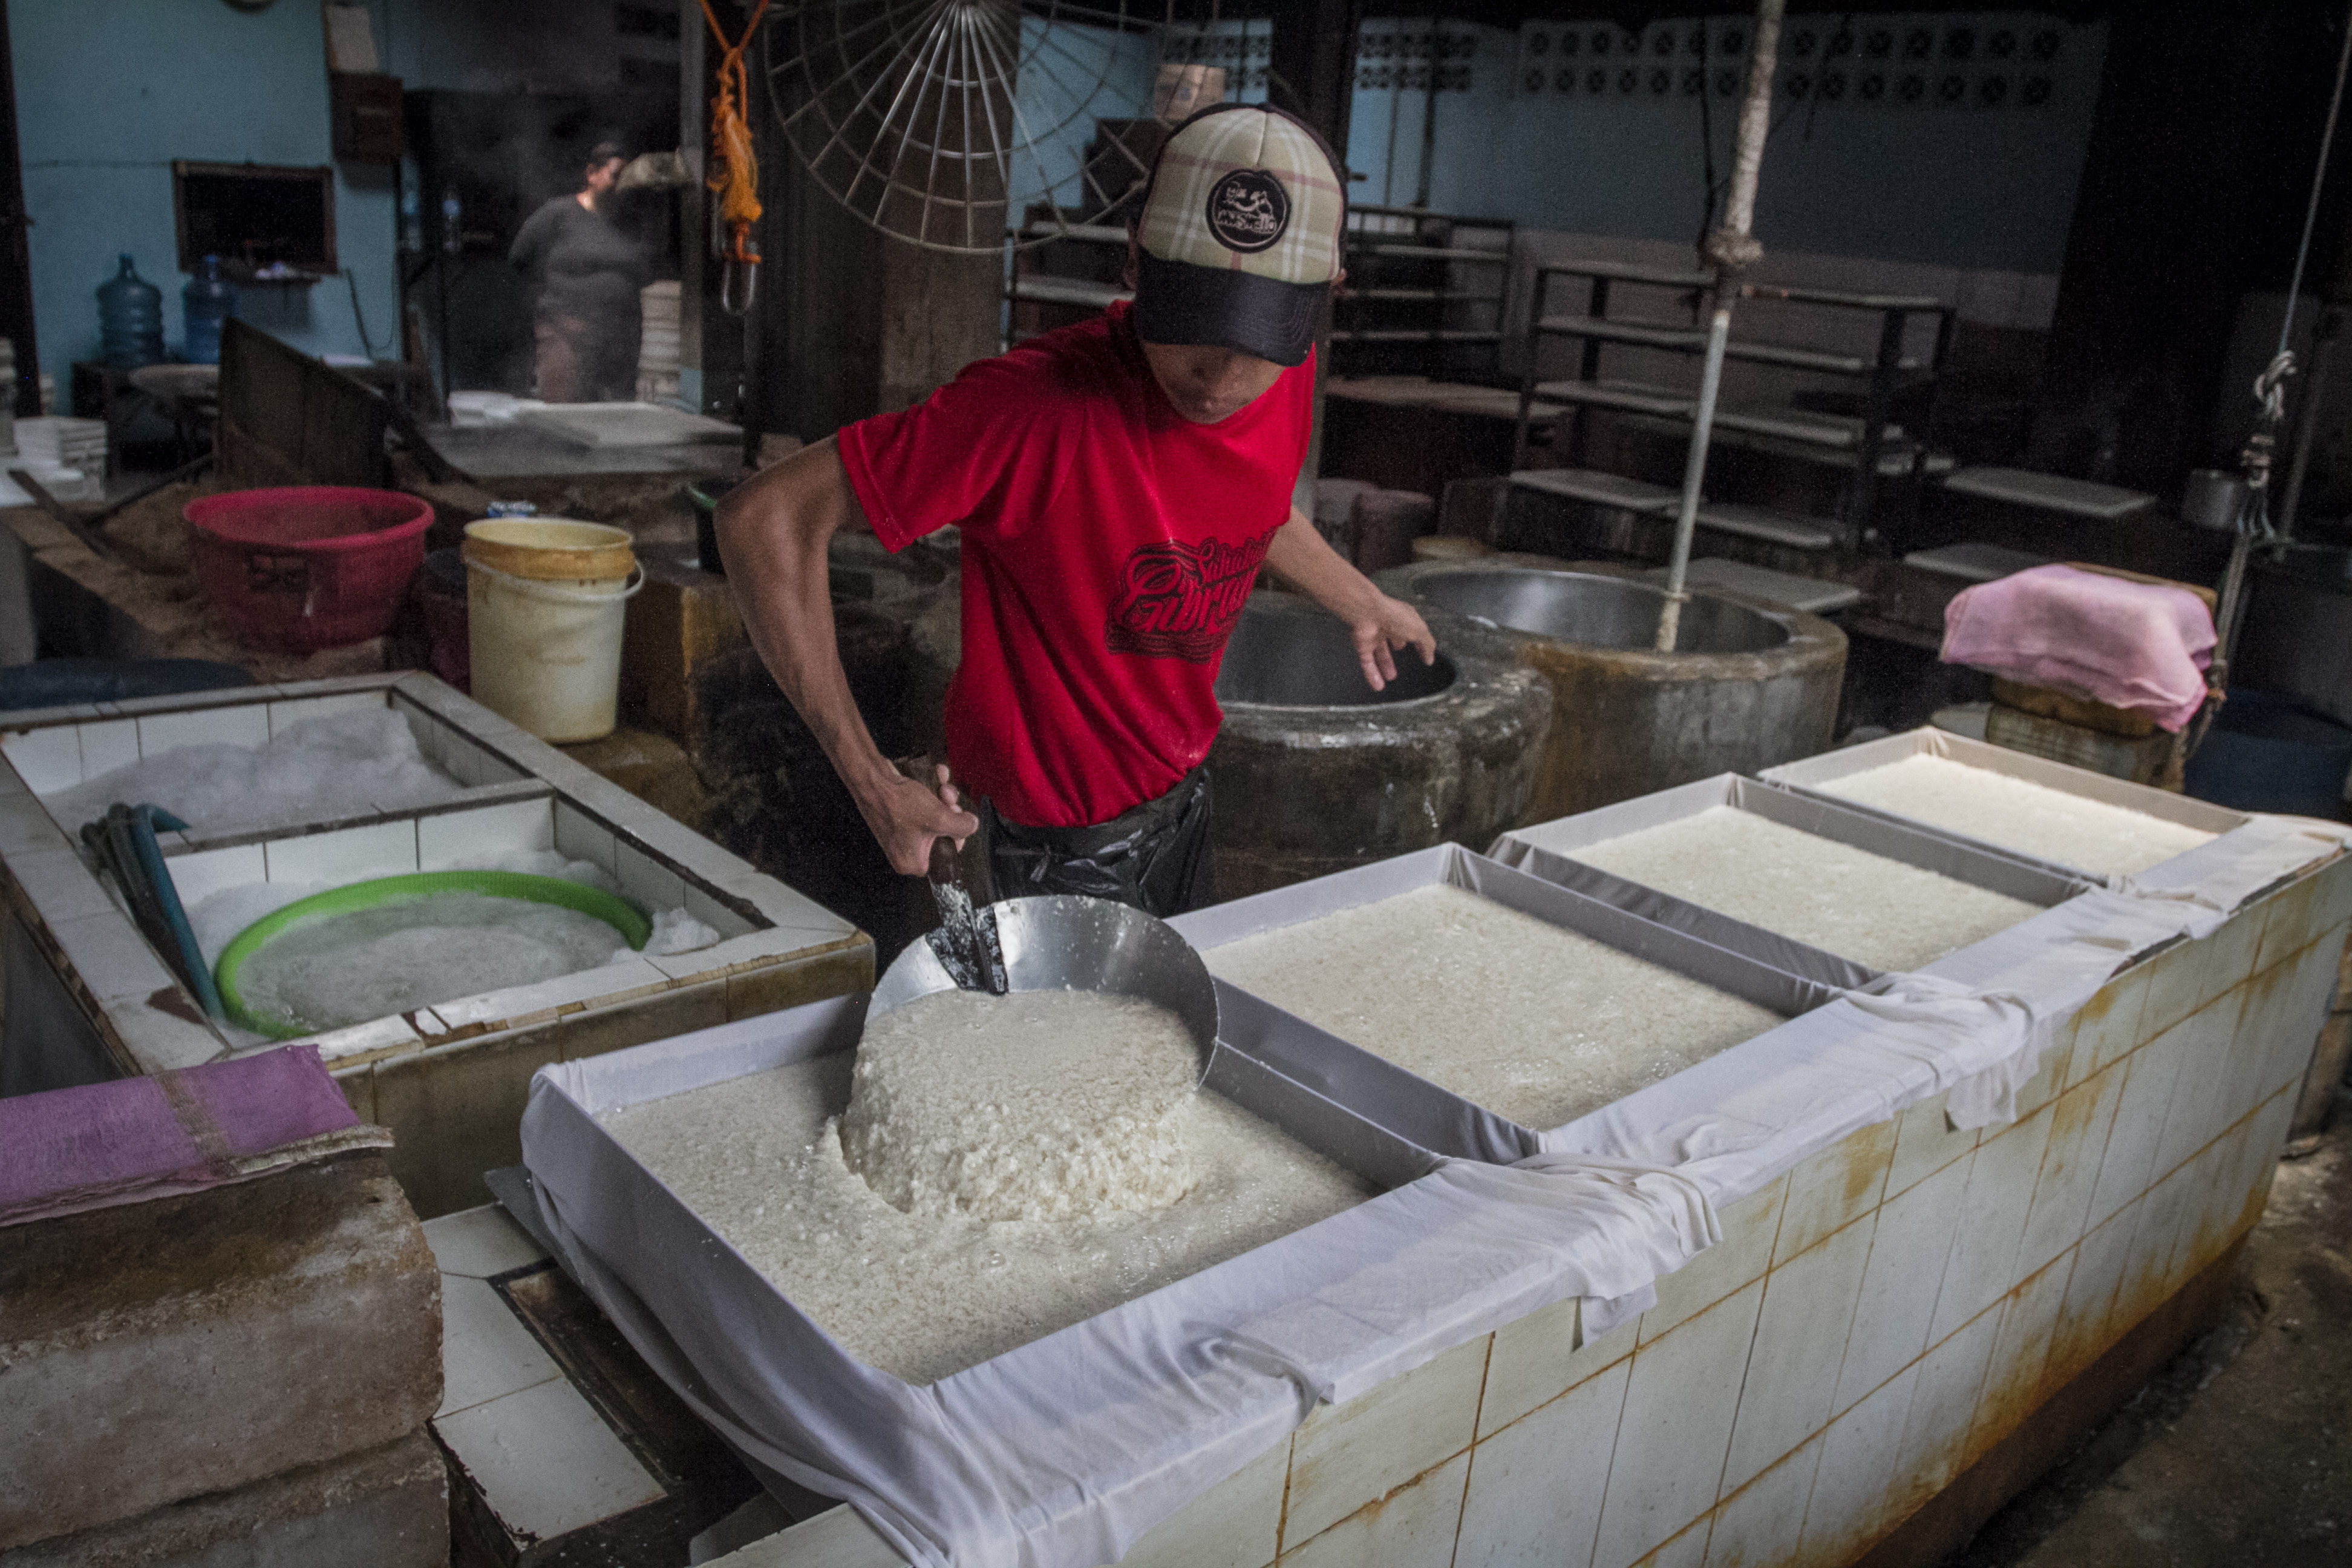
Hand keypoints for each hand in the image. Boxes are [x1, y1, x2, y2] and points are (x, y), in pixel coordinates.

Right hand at [860, 762, 980, 876]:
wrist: (872, 779)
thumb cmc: (898, 804)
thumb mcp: (939, 818)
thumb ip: (962, 827)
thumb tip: (972, 825)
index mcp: (911, 862)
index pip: (944, 857)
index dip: (956, 836)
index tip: (958, 821)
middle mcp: (904, 851)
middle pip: (940, 833)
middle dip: (949, 811)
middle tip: (948, 798)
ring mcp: (900, 832)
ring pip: (933, 816)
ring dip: (942, 797)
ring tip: (942, 784)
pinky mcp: (898, 814)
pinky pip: (921, 805)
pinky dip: (930, 790)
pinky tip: (937, 775)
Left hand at [1349, 594, 1437, 692]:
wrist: (1367, 612)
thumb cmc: (1393, 615)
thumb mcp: (1419, 630)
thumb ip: (1427, 644)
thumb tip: (1430, 657)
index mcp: (1403, 618)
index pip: (1413, 632)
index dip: (1419, 644)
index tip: (1423, 655)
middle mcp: (1388, 626)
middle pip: (1392, 642)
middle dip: (1396, 654)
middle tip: (1400, 665)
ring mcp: (1373, 635)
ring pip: (1379, 654)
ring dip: (1385, 666)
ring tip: (1390, 678)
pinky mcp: (1362, 645)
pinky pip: (1367, 662)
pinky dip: (1372, 674)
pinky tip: (1378, 685)